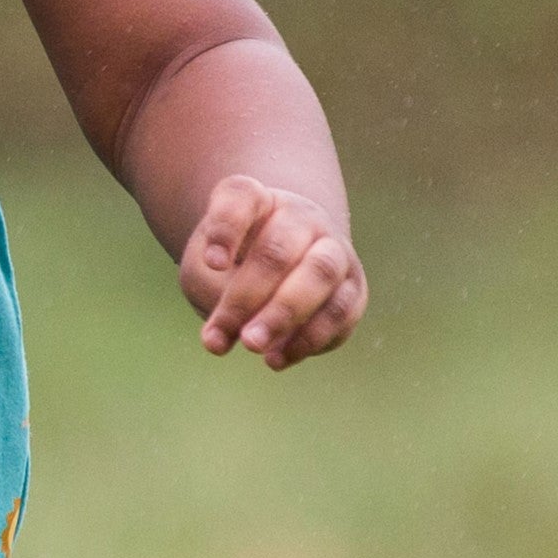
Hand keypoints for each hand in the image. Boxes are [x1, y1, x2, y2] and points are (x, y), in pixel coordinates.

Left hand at [180, 175, 365, 370]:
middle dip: (250, 294)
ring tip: (252, 347)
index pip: (241, 198)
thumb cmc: (233, 264)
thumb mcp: (204, 272)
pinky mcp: (353, 286)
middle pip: (279, 248)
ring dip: (286, 315)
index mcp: (257, 200)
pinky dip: (309, 339)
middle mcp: (300, 217)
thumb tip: (219, 342)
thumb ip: (210, 295)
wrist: (281, 264)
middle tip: (229, 332)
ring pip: (320, 274)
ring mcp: (332, 247)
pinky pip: (341, 310)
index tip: (210, 262)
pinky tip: (276, 360)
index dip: (225, 230)